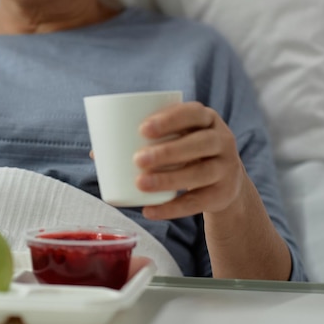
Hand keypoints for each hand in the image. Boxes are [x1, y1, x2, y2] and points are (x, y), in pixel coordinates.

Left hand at [132, 102, 246, 219]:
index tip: (142, 130)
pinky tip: (150, 211)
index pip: (192, 113)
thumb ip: (143, 140)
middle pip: (199, 144)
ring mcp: (227, 168)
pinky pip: (198, 202)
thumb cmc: (186, 152)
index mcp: (207, 119)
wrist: (224, 181)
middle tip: (137, 159)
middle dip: (167, 151)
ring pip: (200, 173)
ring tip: (140, 184)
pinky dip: (173, 208)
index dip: (169, 119)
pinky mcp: (224, 194)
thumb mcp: (175, 139)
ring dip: (169, 179)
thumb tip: (97, 152)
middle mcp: (222, 140)